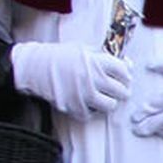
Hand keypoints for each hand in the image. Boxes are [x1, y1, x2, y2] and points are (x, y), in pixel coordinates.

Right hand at [10, 40, 130, 120]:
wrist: (34, 67)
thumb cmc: (59, 56)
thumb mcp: (83, 48)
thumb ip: (105, 56)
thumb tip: (128, 65)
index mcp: (97, 61)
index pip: (125, 72)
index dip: (125, 74)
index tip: (122, 76)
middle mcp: (93, 79)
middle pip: (122, 91)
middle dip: (121, 89)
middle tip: (116, 88)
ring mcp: (84, 95)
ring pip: (111, 105)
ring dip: (109, 101)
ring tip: (102, 96)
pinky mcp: (75, 107)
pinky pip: (93, 114)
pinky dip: (92, 110)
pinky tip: (87, 101)